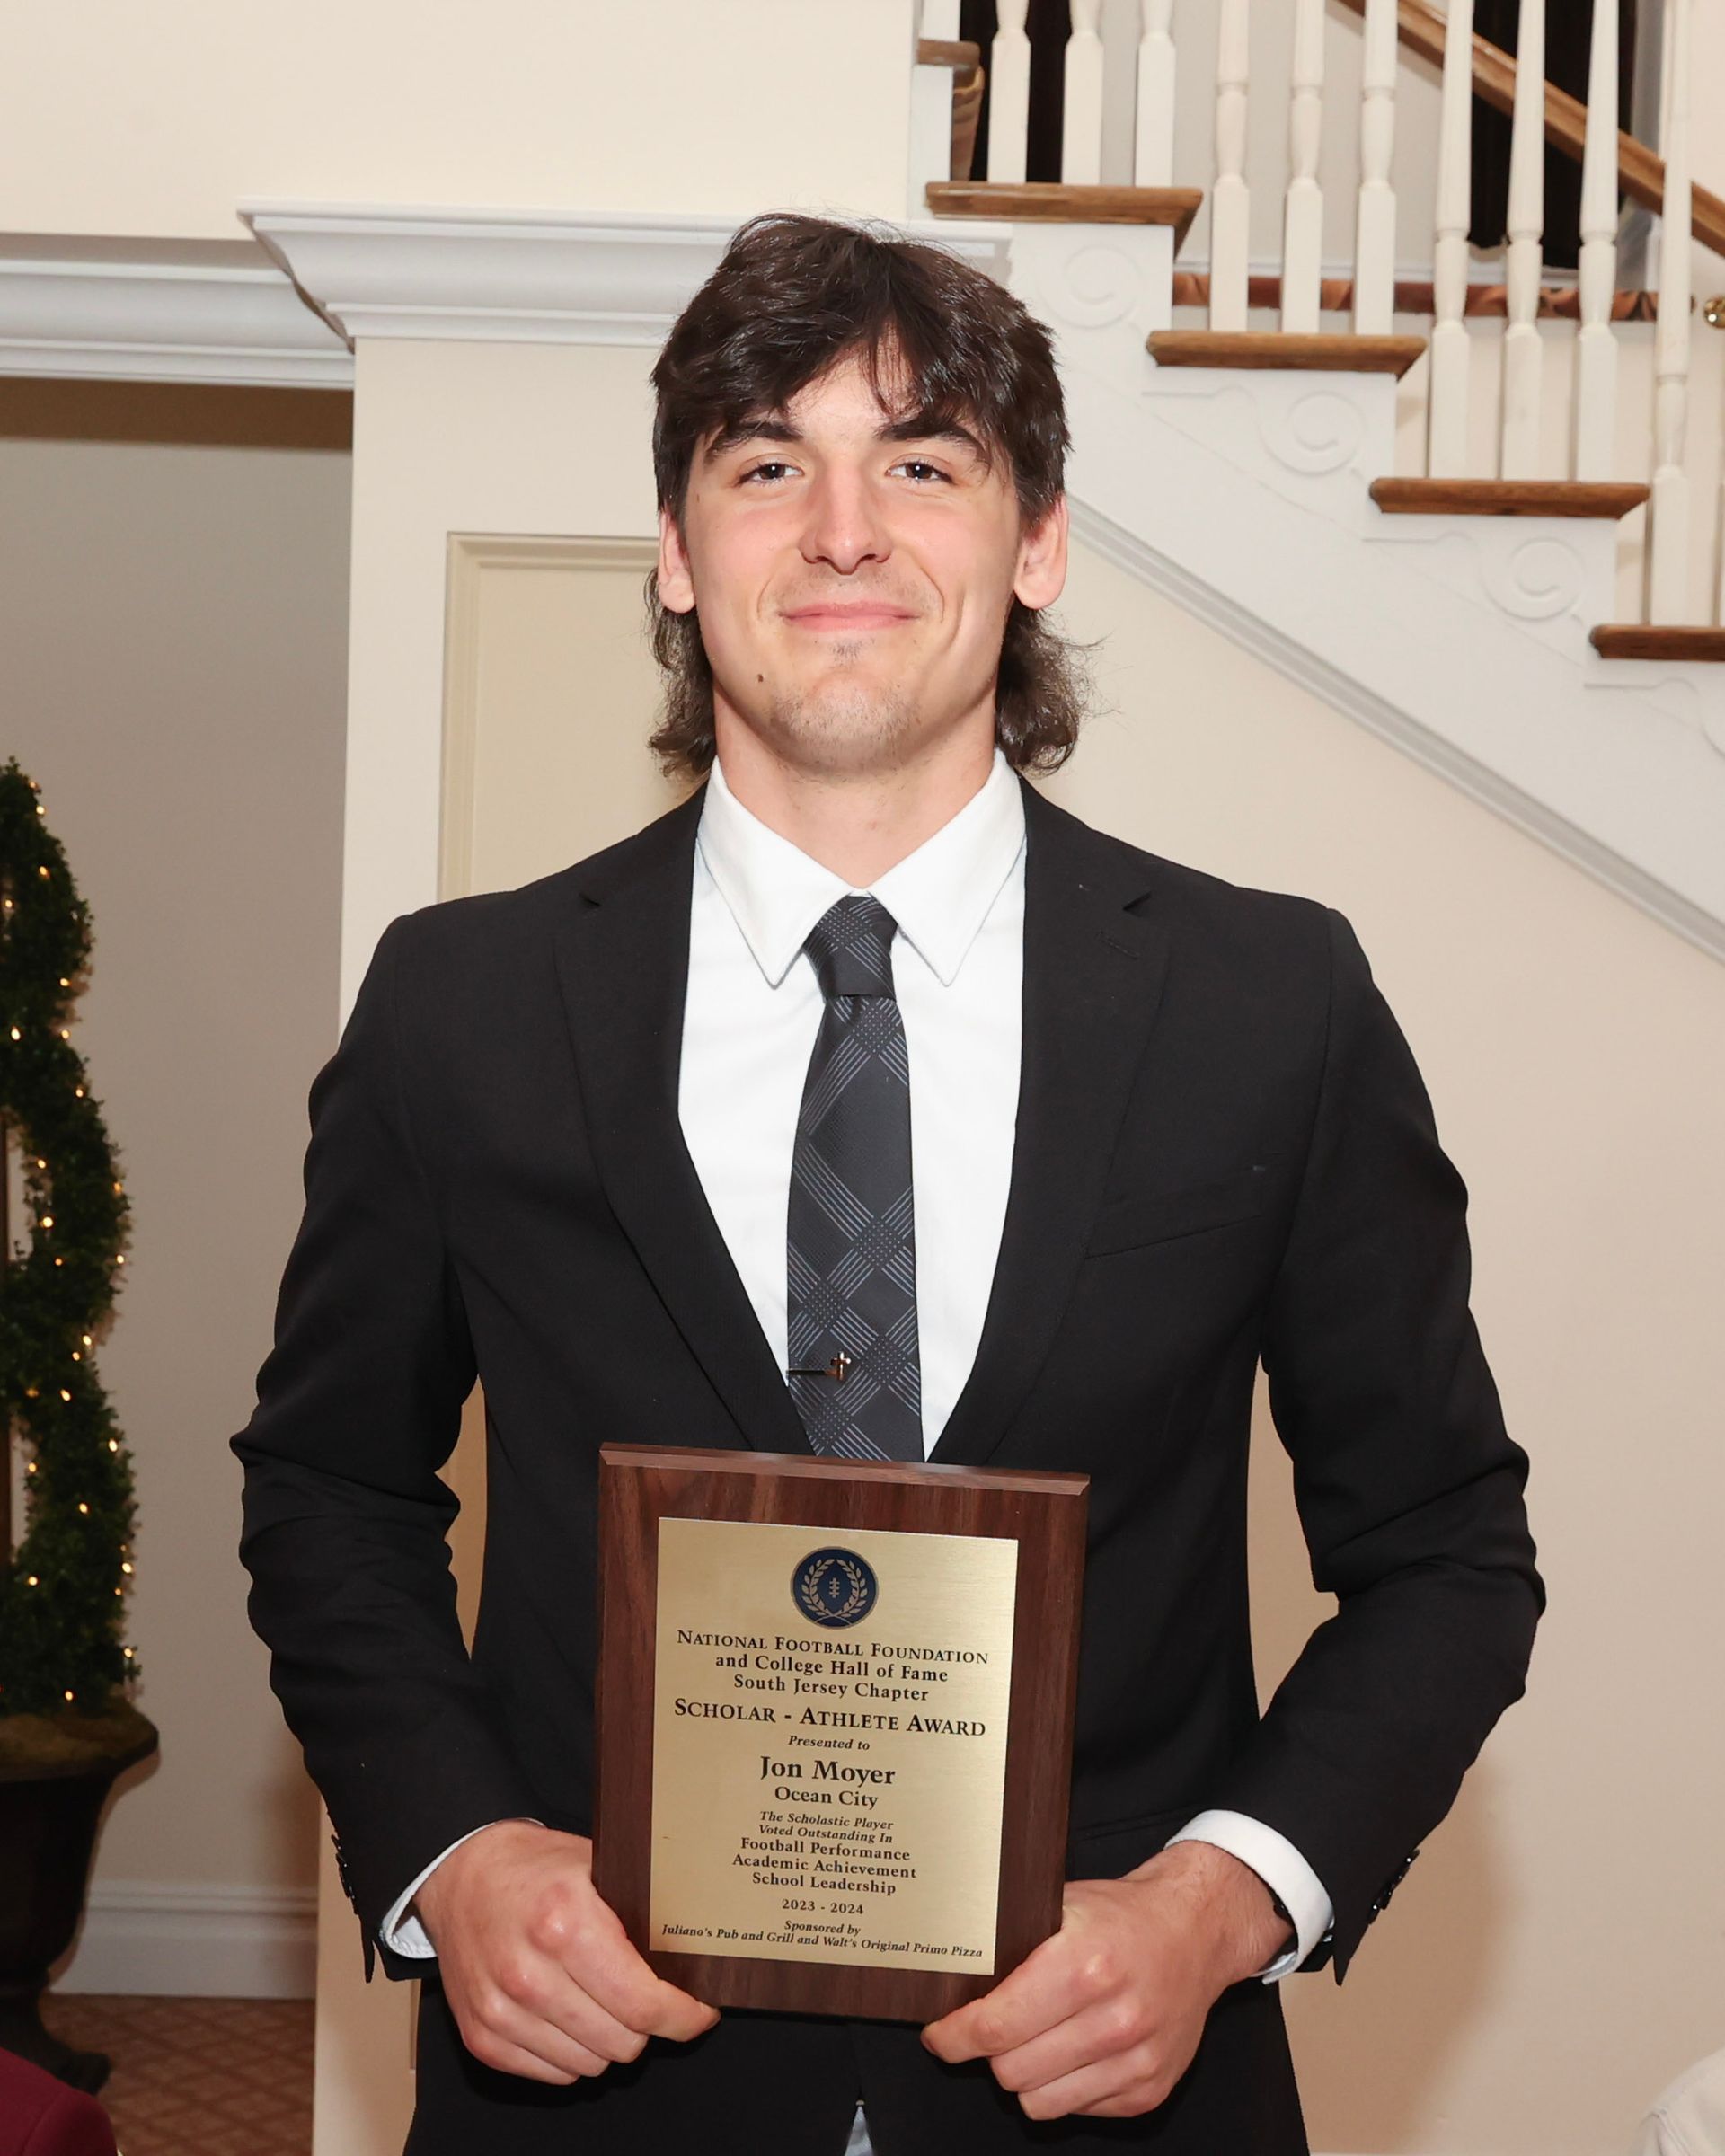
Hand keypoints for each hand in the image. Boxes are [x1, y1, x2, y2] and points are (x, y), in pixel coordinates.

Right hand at [411, 1821, 718, 2084]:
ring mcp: (502, 2010)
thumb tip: (693, 1952)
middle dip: (647, 2026)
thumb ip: (641, 1909)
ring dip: (608, 2041)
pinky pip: (553, 2073)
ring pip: (590, 2065)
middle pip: (622, 2043)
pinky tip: (572, 2015)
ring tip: (606, 2002)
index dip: (683, 2017)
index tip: (699, 2013)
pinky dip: (572, 2053)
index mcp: (566, 1923)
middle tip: (647, 1999)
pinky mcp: (482, 2036)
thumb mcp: (597, 1866)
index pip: (643, 2003)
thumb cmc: (536, 1869)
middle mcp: (529, 1973)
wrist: (463, 1874)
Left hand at [921, 1840, 1291, 2120]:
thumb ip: (1012, 1943)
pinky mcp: (1149, 2089)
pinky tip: (1074, 2049)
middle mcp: (1113, 2018)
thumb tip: (950, 1976)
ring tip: (1035, 2039)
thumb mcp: (1060, 1907)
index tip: (940, 2036)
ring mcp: (1134, 2060)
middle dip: (992, 2052)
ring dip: (1026, 2076)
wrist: (1194, 1932)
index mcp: (1083, 1965)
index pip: (996, 2026)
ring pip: (1040, 2103)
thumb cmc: (1122, 1917)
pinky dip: (1066, 2087)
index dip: (954, 2037)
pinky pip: (1079, 2110)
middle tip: (994, 2028)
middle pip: (1011, 2071)